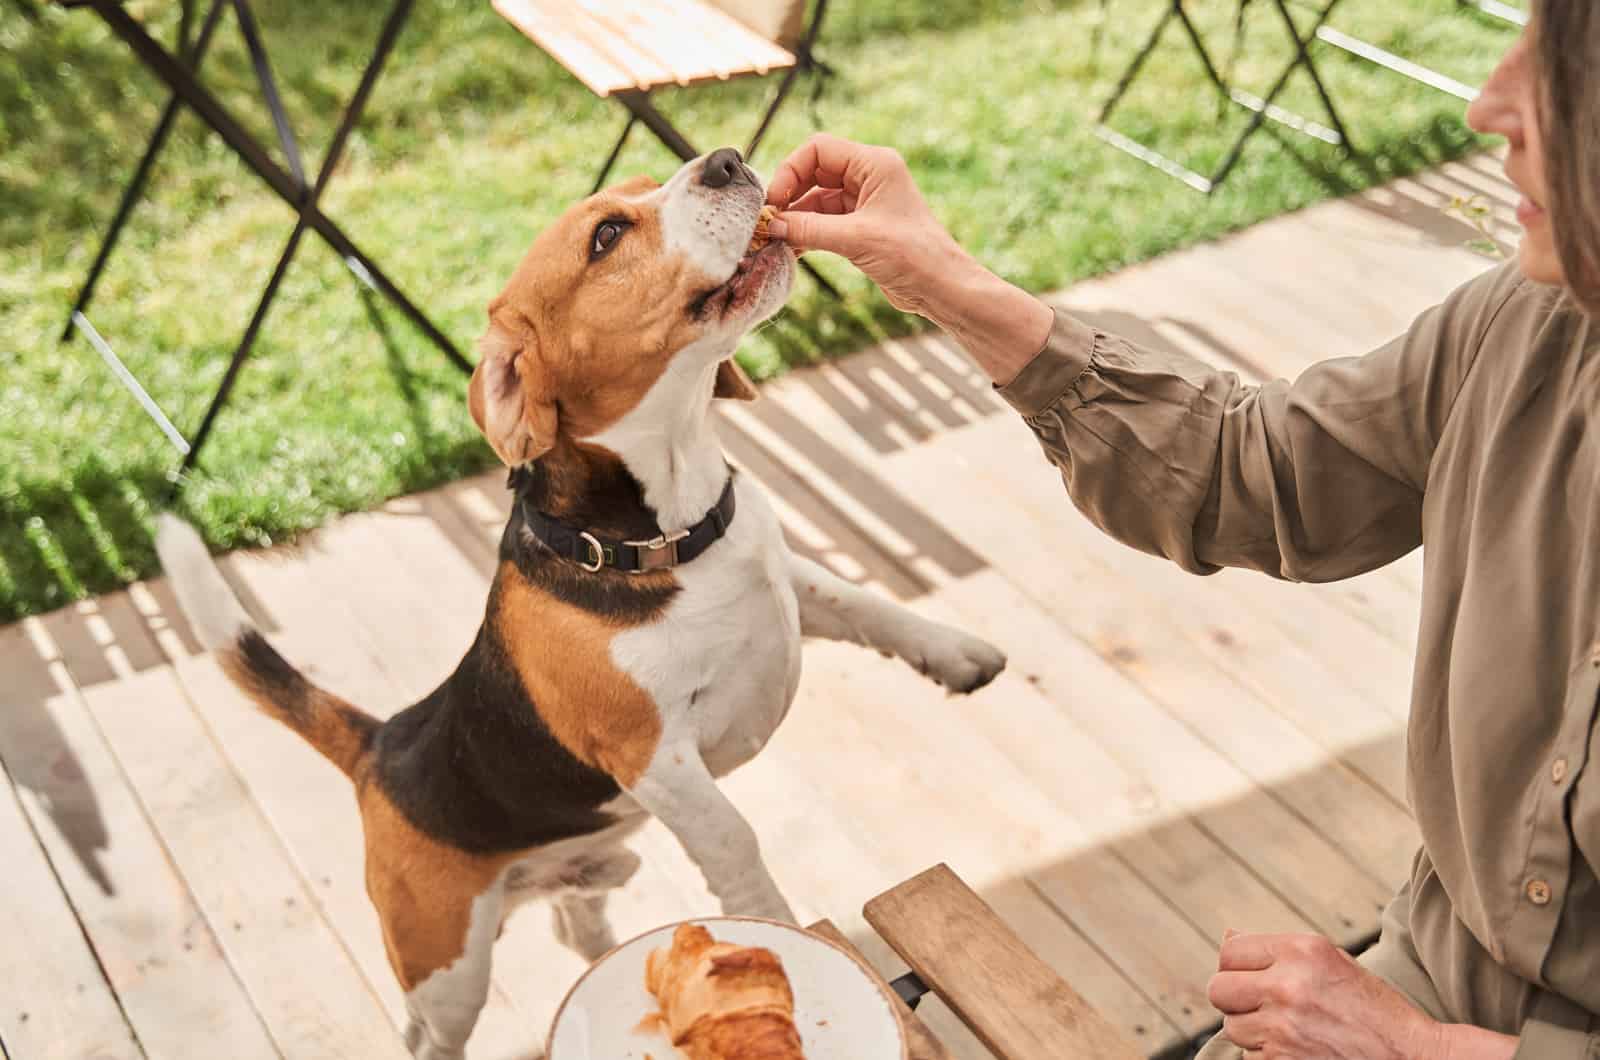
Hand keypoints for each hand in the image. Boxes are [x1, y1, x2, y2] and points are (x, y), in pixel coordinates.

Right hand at [764, 133, 972, 316]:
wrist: (940, 287)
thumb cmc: (913, 255)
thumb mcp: (855, 239)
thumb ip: (810, 229)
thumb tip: (773, 225)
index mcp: (875, 164)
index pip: (819, 149)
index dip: (791, 170)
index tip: (775, 200)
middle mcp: (869, 176)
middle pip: (814, 172)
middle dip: (791, 194)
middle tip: (770, 221)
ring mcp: (865, 201)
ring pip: (817, 199)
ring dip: (796, 217)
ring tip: (777, 239)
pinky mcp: (861, 226)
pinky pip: (824, 221)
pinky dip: (807, 232)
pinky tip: (791, 247)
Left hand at [1208, 932, 1440, 1059]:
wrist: (1412, 1058)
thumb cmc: (1373, 1008)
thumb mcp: (1330, 962)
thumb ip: (1278, 952)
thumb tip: (1226, 938)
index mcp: (1301, 951)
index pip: (1229, 953)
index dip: (1235, 967)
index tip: (1250, 978)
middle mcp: (1287, 985)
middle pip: (1218, 990)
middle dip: (1234, 999)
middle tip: (1259, 1006)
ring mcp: (1284, 1028)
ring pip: (1232, 1028)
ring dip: (1252, 1032)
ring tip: (1288, 1030)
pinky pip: (1251, 1057)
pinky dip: (1267, 1056)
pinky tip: (1297, 1050)